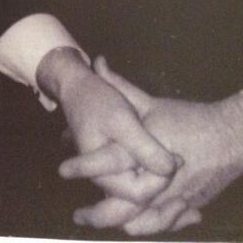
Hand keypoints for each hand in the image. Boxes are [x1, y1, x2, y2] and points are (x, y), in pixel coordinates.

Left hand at [62, 56, 242, 234]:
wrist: (232, 139)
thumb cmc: (189, 119)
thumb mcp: (151, 103)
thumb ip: (121, 87)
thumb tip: (98, 62)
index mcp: (145, 153)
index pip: (108, 163)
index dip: (83, 166)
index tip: (62, 170)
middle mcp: (158, 182)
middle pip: (120, 208)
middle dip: (96, 215)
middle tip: (78, 215)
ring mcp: (174, 199)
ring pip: (140, 223)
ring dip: (116, 224)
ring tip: (97, 222)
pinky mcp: (187, 207)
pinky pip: (162, 225)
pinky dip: (144, 226)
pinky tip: (131, 224)